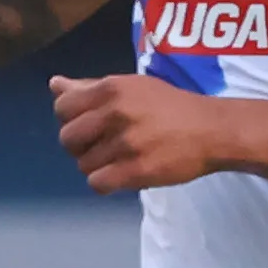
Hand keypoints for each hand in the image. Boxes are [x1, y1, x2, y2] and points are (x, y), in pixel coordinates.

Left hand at [51, 73, 228, 194]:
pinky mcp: (137, 170)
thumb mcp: (132, 87)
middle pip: (67, 139)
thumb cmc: (170, 107)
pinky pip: (97, 183)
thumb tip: (54, 84)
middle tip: (103, 145)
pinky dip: (106, 183)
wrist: (213, 130)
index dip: (70, 119)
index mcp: (112, 89)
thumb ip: (90, 88)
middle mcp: (116, 113)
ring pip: (83, 164)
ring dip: (97, 165)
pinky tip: (121, 174)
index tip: (89, 124)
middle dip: (80, 146)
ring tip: (120, 158)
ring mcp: (126, 143)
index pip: (62, 107)